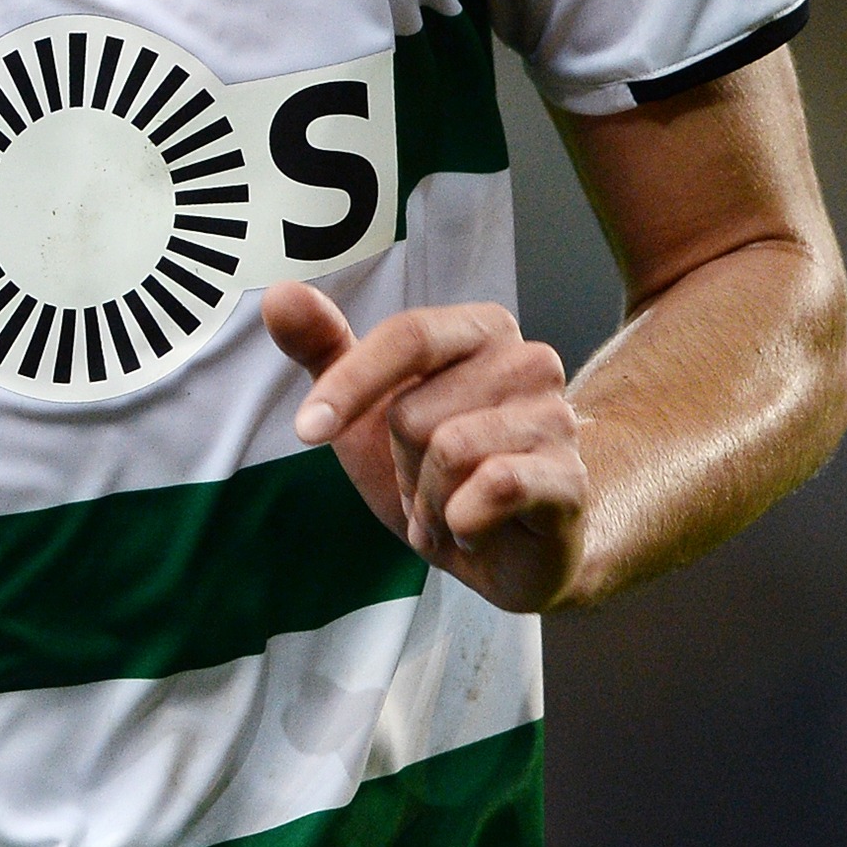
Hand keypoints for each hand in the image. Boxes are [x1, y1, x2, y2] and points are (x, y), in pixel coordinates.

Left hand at [262, 285, 591, 613]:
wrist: (504, 552)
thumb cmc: (435, 472)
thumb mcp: (366, 413)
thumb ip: (326, 350)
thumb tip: (279, 294)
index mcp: (481, 331)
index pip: (406, 335)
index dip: (350, 384)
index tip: (308, 430)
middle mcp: (528, 362)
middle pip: (414, 410)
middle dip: (401, 465)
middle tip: (426, 485)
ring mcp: (557, 418)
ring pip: (449, 451)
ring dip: (428, 503)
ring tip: (447, 512)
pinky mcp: (568, 478)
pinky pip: (495, 486)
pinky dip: (462, 524)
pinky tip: (472, 532)